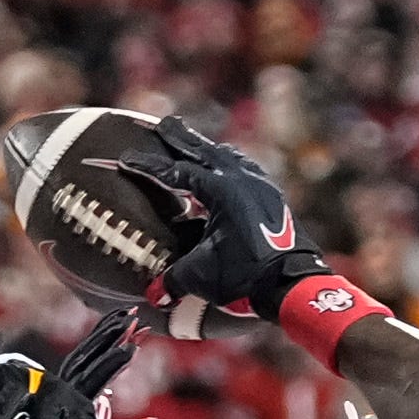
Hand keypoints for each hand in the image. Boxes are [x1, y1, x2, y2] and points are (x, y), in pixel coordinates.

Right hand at [147, 119, 324, 332]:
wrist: (290, 283)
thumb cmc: (245, 277)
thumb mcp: (201, 275)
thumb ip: (172, 278)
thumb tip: (153, 294)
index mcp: (221, 189)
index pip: (177, 172)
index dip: (149, 167)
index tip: (127, 160)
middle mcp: (241, 179)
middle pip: (203, 151)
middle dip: (179, 139)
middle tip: (162, 124)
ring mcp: (259, 184)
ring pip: (227, 157)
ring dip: (206, 149)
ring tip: (193, 142)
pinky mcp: (271, 196)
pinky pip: (245, 169)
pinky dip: (229, 163)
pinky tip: (226, 166)